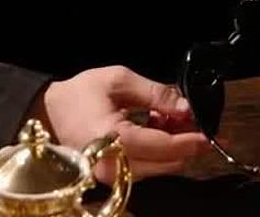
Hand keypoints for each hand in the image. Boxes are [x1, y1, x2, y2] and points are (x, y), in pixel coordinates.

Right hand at [30, 66, 209, 178]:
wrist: (49, 112)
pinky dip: (159, 152)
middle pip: (166, 164)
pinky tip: (155, 127)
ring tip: (167, 117)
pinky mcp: (112, 179)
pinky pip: (147, 169)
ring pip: (160, 169)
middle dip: (184, 142)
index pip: (162, 146)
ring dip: (172, 147)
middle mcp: (111, 165)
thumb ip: (155, 94)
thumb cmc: (80, 93)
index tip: (210, 133)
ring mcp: (111, 176)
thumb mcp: (119, 80)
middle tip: (188, 117)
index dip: (189, 139)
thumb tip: (187, 109)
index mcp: (111, 138)